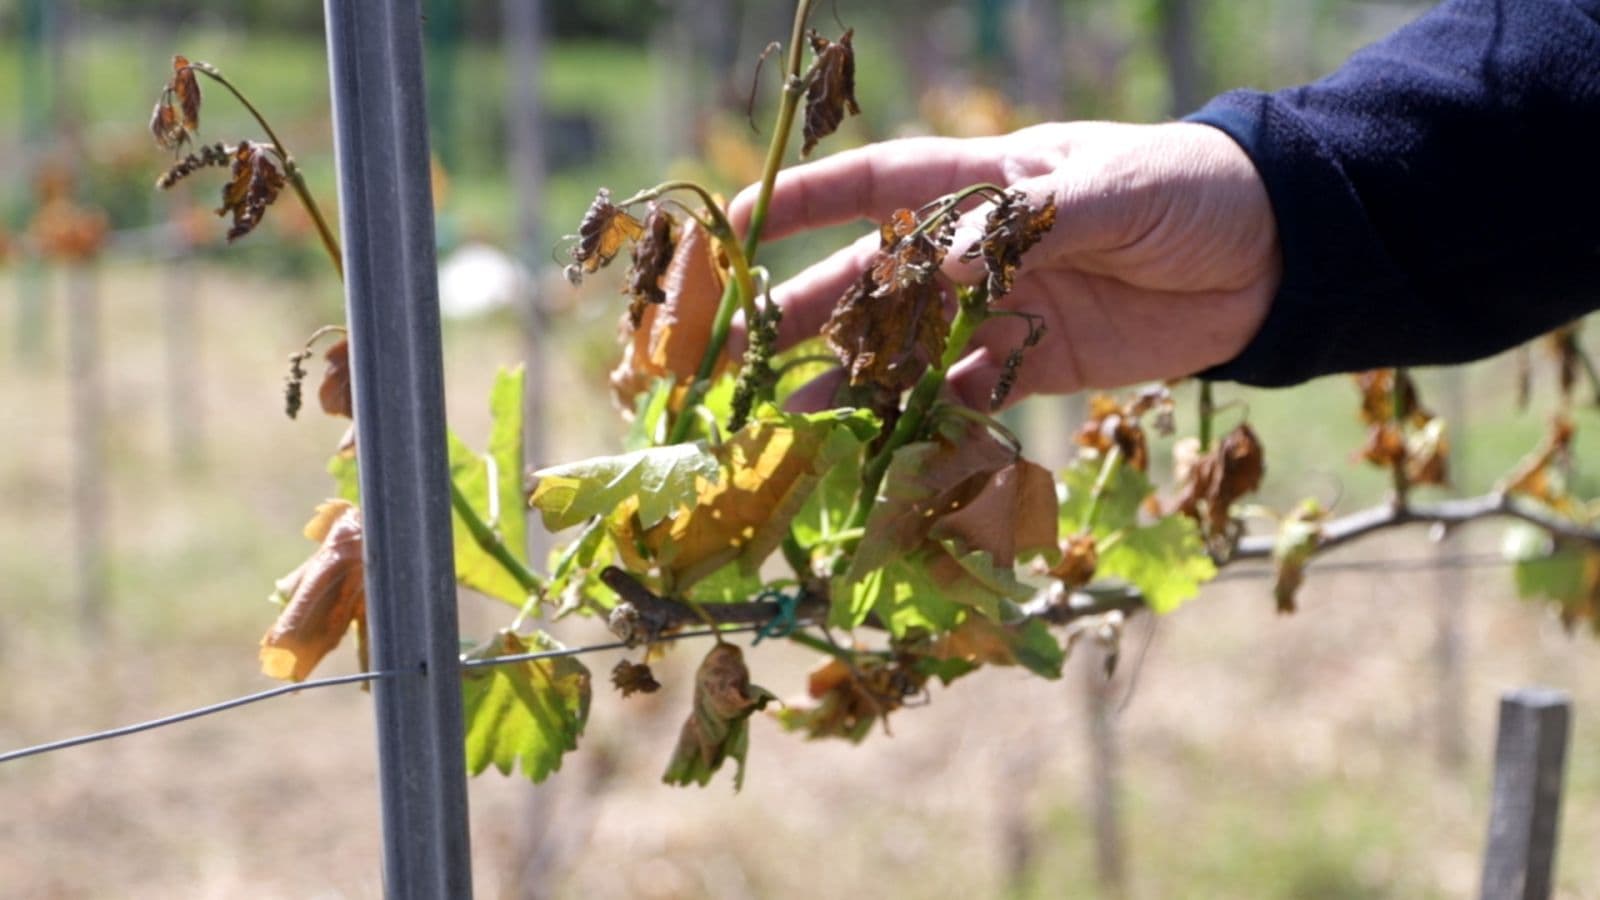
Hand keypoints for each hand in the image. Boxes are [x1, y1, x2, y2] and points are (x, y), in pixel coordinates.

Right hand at [729, 121, 1280, 407]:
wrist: (1276, 257)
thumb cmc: (1191, 191)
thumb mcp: (1111, 190)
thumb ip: (1024, 225)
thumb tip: (936, 267)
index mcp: (985, 182)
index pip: (875, 184)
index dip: (804, 203)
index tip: (736, 227)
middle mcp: (978, 249)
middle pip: (871, 281)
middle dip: (802, 316)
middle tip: (737, 359)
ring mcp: (1001, 310)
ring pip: (906, 350)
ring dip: (850, 386)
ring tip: (792, 428)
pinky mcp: (1034, 365)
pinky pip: (965, 398)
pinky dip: (926, 425)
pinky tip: (884, 454)